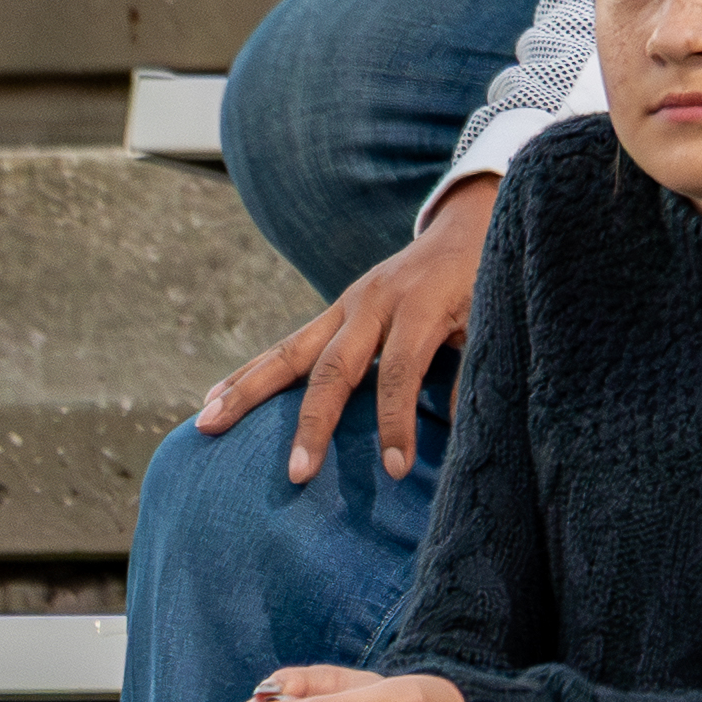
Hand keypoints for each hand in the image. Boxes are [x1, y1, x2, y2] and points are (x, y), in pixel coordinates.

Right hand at [198, 175, 493, 481]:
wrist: (468, 226)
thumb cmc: (486, 281)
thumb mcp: (494, 319)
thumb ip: (476, 368)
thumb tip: (467, 430)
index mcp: (421, 305)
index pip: (401, 371)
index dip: (396, 421)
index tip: (395, 470)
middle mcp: (375, 302)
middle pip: (335, 366)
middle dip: (314, 423)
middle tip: (295, 474)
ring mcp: (348, 304)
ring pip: (291, 351)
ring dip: (248, 390)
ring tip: (208, 425)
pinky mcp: (334, 311)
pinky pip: (286, 345)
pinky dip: (249, 372)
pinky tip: (213, 399)